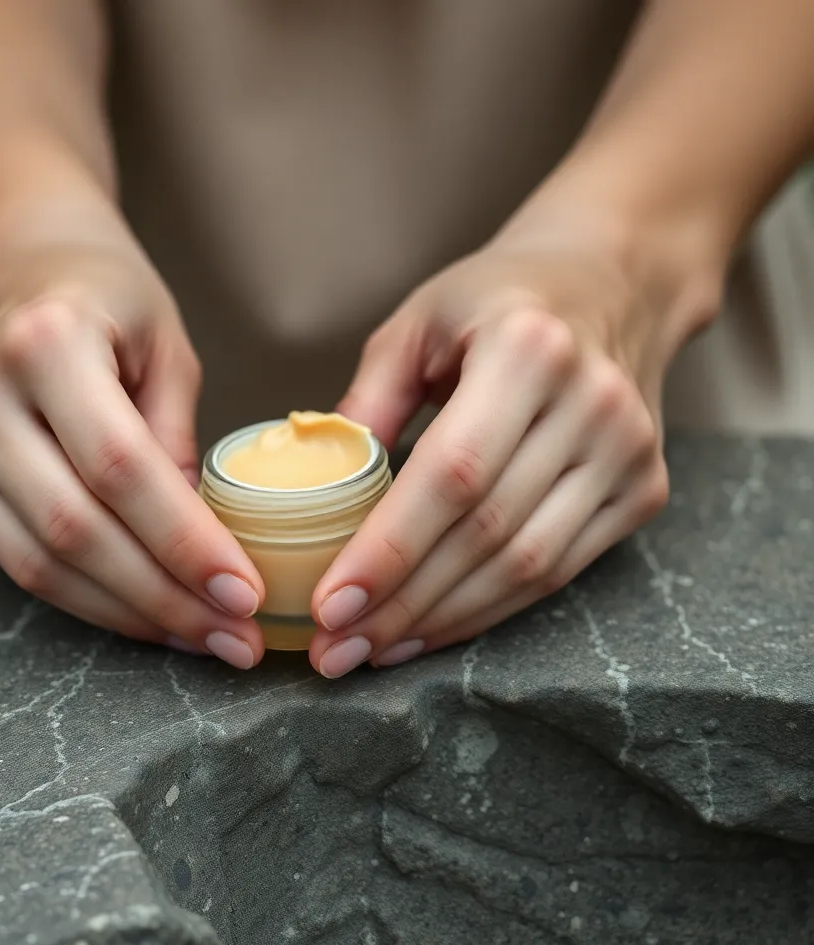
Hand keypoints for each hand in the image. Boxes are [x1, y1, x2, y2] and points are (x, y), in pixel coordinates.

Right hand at [0, 206, 264, 668]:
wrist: (12, 265)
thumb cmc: (105, 297)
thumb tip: (202, 546)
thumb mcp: (167, 345)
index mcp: (46, 344)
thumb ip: (179, 439)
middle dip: (166, 598)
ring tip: (203, 636)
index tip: (245, 594)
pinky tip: (148, 613)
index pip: (121, 468)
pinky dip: (90, 599)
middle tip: (237, 638)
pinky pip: (20, 563)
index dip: (185, 542)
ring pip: (42, 564)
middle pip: (77, 531)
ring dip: (131, 614)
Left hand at [308, 222, 697, 677]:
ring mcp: (628, 451)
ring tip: (373, 649)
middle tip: (335, 649)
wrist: (614, 282)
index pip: (453, 472)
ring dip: (442, 620)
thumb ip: (367, 402)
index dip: (390, 549)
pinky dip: (489, 610)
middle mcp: (592, 402)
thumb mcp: (418, 322)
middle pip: (487, 532)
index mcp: (528, 347)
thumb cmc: (499, 299)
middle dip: (403, 604)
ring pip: (527, 566)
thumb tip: (314, 489)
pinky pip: (559, 571)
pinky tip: (432, 627)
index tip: (331, 606)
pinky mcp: (643, 489)